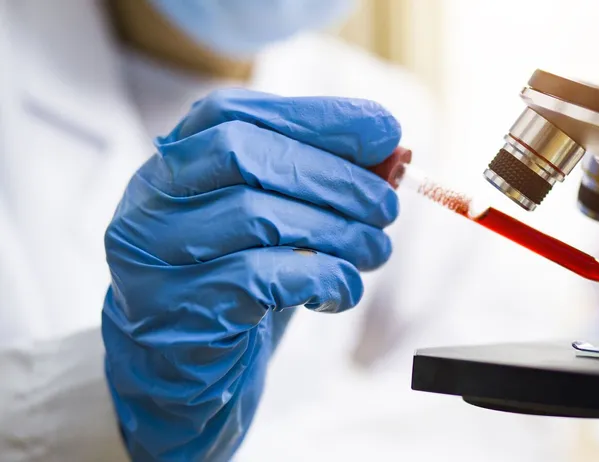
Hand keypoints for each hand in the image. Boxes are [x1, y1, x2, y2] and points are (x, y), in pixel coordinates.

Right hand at [102, 89, 400, 460]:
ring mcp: (153, 257)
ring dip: (338, 231)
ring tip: (374, 250)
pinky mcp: (177, 311)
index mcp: (172, 165)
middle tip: (386, 207)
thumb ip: (316, 183)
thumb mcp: (272, 224)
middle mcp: (150, 202)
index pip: (234, 113)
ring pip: (257, 216)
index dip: (315, 117)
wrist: (180, 369)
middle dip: (333, 177)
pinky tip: (342, 289)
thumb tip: (392, 153)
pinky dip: (321, 277)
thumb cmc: (234, 283)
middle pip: (244, 155)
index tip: (384, 129)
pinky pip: (261, 278)